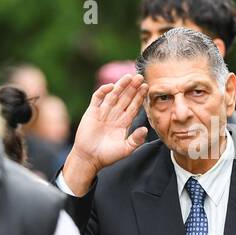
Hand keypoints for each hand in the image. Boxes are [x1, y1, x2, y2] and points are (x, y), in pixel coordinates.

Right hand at [61, 74, 149, 194]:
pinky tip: (110, 86)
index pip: (134, 106)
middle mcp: (115, 115)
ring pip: (113, 95)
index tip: (146, 87)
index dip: (139, 97)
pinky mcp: (92, 112)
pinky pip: (97, 98)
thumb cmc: (107, 155)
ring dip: (120, 86)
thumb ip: (136, 140)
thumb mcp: (125, 149)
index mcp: (124, 123)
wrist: (89, 158)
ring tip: (129, 77)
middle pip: (125, 98)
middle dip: (132, 88)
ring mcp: (103, 112)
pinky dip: (103, 91)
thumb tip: (145, 129)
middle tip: (140, 76)